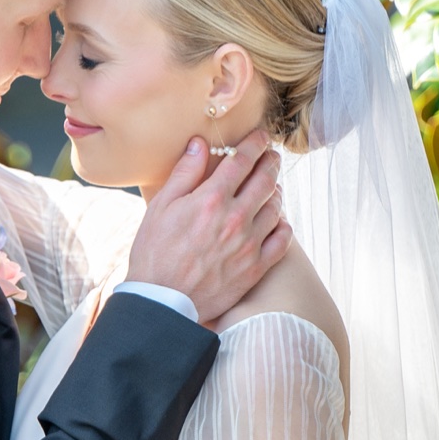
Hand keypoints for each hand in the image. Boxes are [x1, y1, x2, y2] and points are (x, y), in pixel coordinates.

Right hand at [126, 130, 289, 325]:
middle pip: (266, 180)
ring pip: (277, 208)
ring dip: (276, 192)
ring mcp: (249, 244)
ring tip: (272, 188)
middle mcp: (236, 219)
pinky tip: (277, 221)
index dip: (255, 144)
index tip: (261, 137)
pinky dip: (283, 225)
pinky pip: (283, 240)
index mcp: (211, 199)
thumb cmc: (155, 253)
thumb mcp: (161, 207)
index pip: (242, 161)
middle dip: (270, 162)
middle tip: (271, 157)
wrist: (163, 301)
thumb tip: (200, 144)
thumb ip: (184, 173)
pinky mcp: (256, 268)